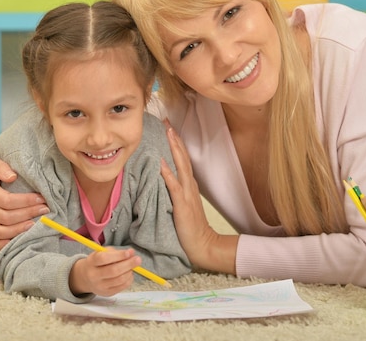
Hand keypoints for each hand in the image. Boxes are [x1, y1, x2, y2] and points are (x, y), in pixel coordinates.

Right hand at [0, 151, 48, 248]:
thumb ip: (2, 167)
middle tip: (45, 210)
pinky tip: (19, 239)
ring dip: (18, 230)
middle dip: (28, 214)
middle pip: (7, 217)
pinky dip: (3, 244)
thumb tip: (12, 176)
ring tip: (35, 225)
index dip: (26, 201)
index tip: (42, 198)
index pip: (7, 200)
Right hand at [69, 248, 140, 296]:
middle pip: (113, 271)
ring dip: (129, 272)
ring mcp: (100, 286)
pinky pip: (121, 287)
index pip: (104, 259)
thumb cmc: (98, 262)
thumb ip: (116, 252)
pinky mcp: (106, 293)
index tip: (129, 252)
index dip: (118, 255)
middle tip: (138, 259)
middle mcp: (94, 275)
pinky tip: (129, 274)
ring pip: (119, 280)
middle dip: (128, 264)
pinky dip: (129, 279)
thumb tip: (131, 253)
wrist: (86, 277)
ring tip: (133, 266)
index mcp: (91, 262)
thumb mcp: (102, 253)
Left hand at [160, 121, 237, 273]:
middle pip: (182, 156)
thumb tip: (164, 178)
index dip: (176, 142)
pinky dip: (168, 173)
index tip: (168, 127)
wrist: (203, 244)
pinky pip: (174, 186)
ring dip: (174, 148)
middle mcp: (189, 185)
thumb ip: (175, 191)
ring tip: (168, 132)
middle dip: (174, 137)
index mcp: (189, 185)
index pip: (182, 159)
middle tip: (166, 121)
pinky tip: (162, 163)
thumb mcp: (182, 204)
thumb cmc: (190, 227)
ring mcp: (187, 193)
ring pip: (181, 165)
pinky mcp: (182, 204)